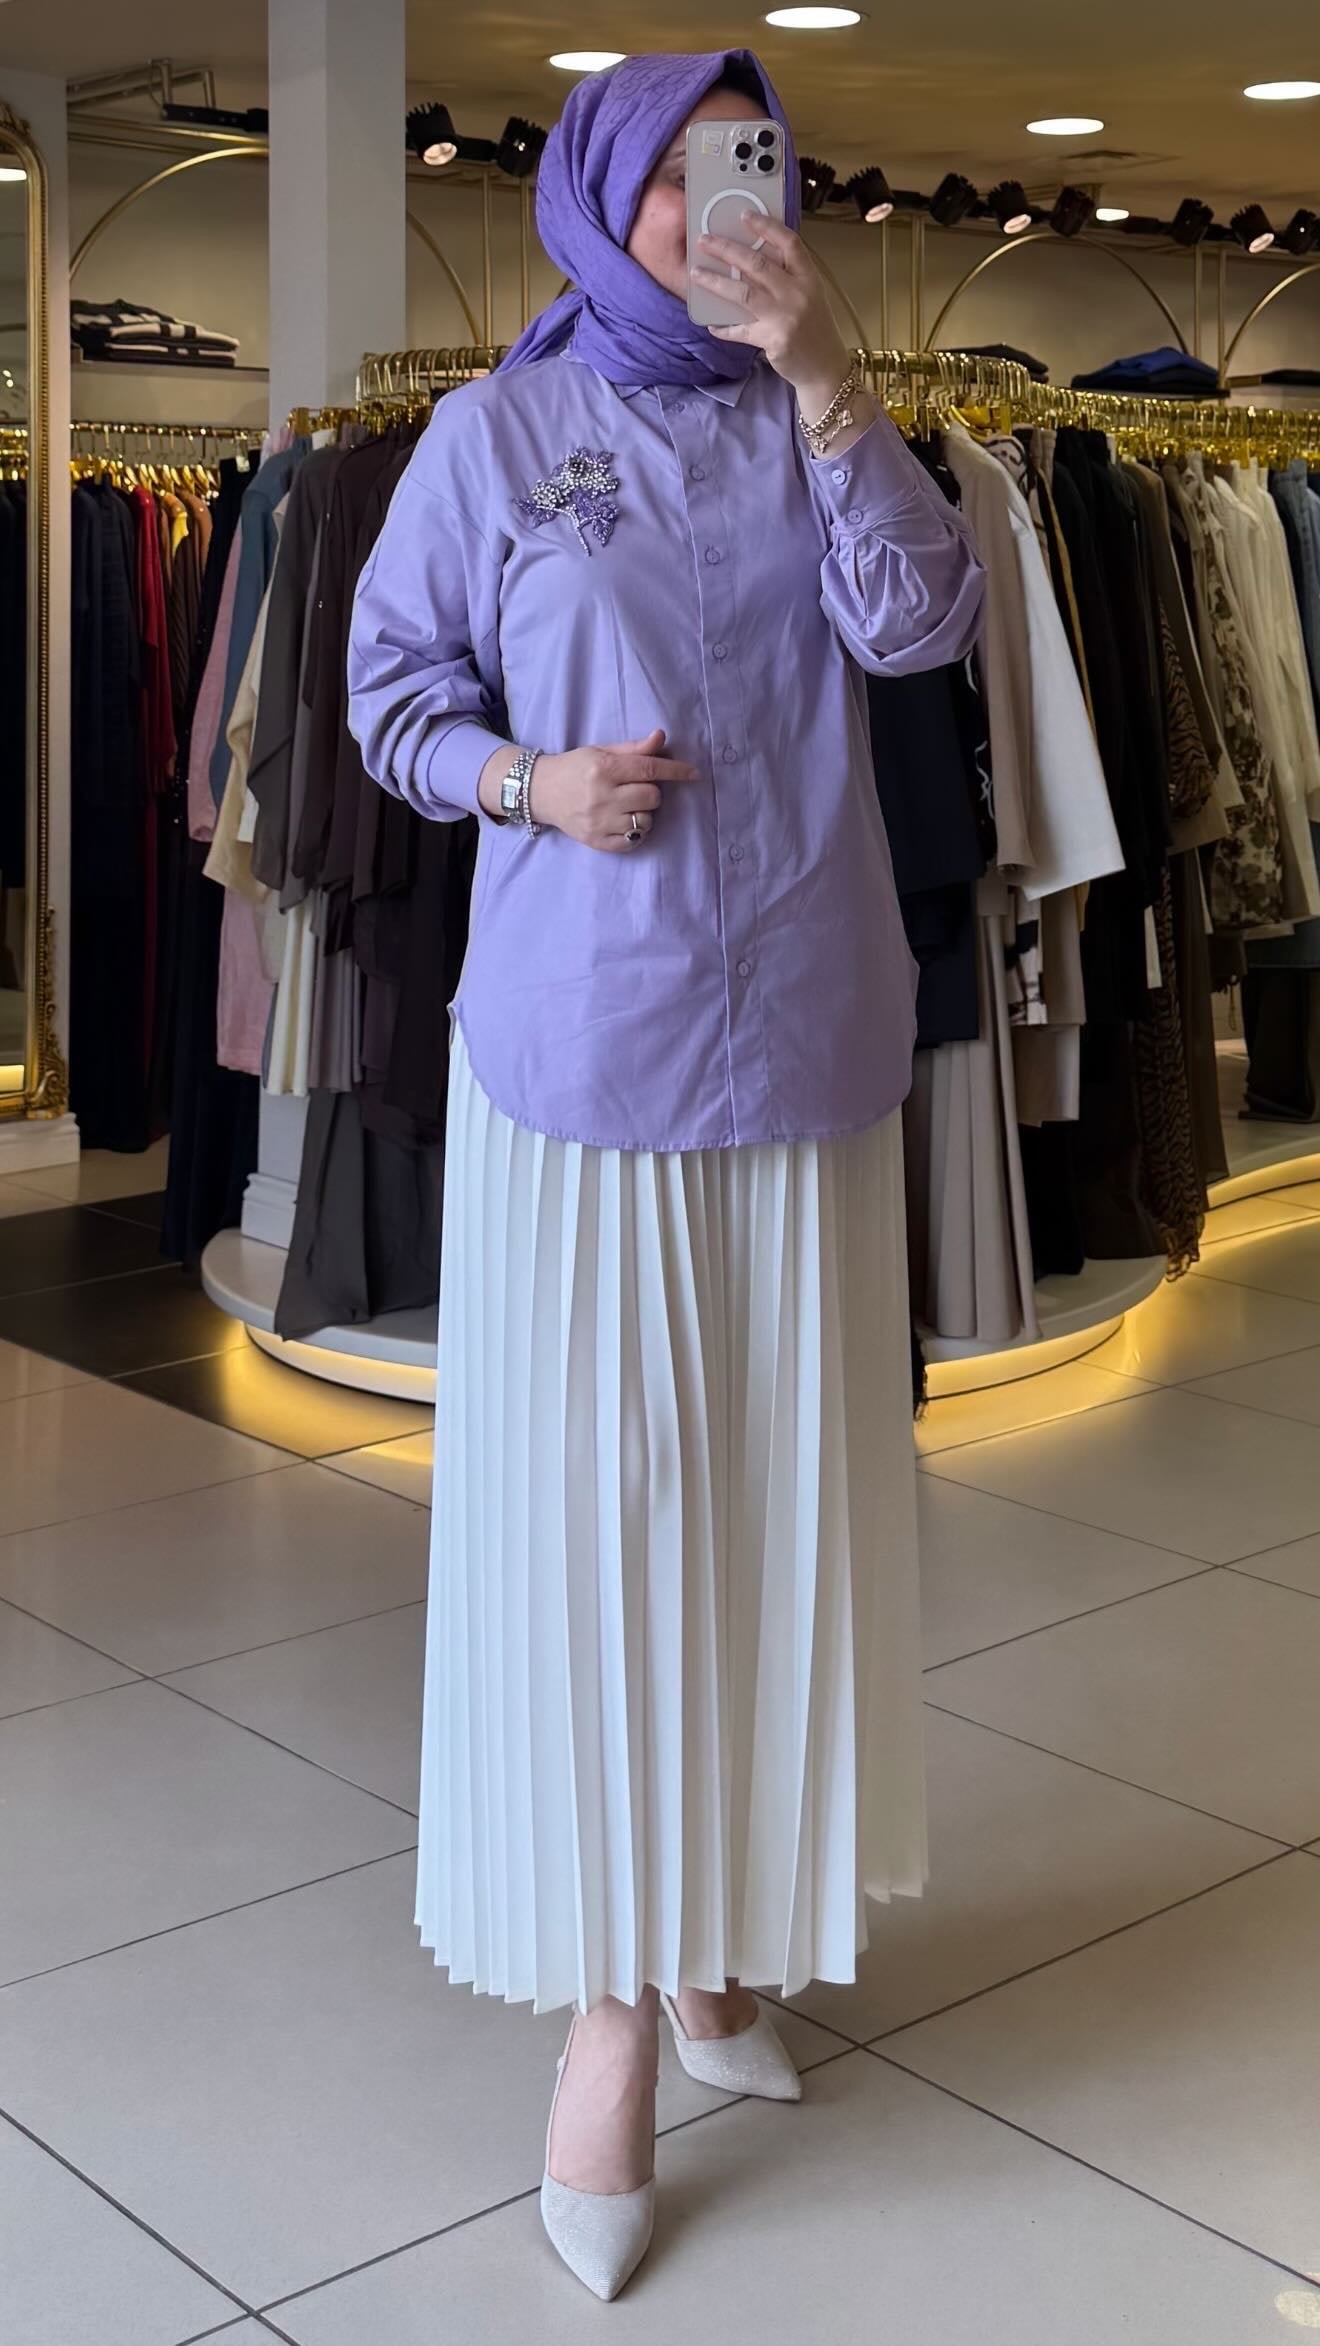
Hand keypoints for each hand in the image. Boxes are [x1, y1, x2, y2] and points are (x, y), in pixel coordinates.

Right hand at [490, 730, 699, 854]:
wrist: (541, 792)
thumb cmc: (576, 767)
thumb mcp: (602, 752)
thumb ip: (633, 749)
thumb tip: (662, 738)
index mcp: (603, 769)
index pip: (650, 769)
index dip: (676, 771)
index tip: (693, 774)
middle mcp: (602, 796)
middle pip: (652, 797)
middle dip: (652, 790)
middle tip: (636, 787)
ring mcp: (599, 822)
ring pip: (646, 821)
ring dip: (644, 812)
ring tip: (627, 805)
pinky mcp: (597, 841)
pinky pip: (633, 841)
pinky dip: (636, 832)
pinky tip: (624, 821)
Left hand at [690, 217, 851, 407]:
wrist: (825, 368)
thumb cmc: (815, 328)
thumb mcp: (810, 295)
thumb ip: (787, 277)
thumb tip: (750, 260)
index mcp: (808, 277)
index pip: (789, 243)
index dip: (766, 227)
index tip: (745, 215)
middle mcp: (798, 293)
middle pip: (757, 264)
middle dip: (727, 249)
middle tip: (705, 240)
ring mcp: (785, 317)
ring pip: (744, 293)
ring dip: (716, 282)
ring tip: (696, 273)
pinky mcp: (773, 340)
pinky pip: (741, 331)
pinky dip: (724, 328)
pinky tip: (711, 324)